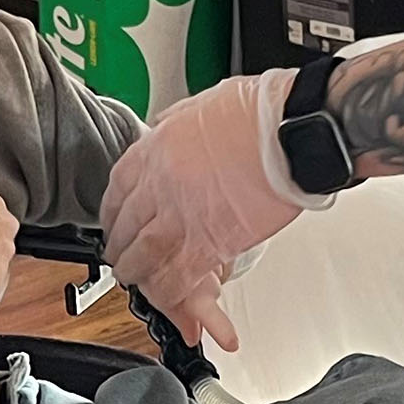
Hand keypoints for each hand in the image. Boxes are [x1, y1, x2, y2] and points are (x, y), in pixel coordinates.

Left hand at [101, 70, 316, 350]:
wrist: (291, 131)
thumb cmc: (260, 113)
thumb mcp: (200, 106)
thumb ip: (177, 124)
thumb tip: (168, 129)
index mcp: (156, 150)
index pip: (117, 190)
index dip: (112, 213)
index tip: (113, 222)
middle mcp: (160, 185)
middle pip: (126, 227)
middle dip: (120, 247)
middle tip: (120, 258)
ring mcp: (181, 217)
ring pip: (144, 256)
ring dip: (138, 273)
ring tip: (137, 281)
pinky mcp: (209, 244)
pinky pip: (176, 277)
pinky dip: (168, 293)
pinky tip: (167, 297)